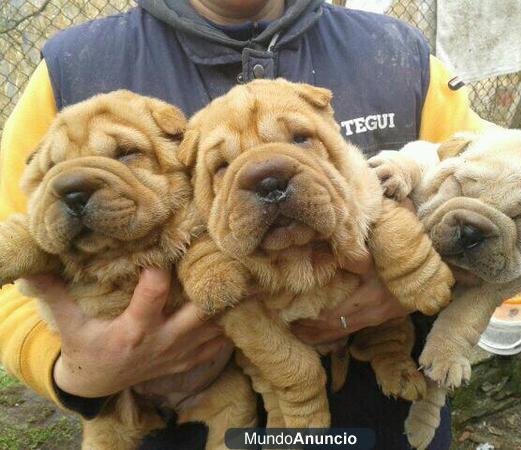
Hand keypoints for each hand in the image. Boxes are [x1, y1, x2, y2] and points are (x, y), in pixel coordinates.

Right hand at [24, 269, 232, 397]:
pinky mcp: (186, 361)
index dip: (162, 269)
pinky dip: (230, 328)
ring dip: (230, 306)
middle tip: (232, 261)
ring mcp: (178, 353)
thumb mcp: (69, 324)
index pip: (154, 294)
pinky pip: (218, 346)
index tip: (168, 245)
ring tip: (247, 278)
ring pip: (215, 328)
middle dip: (216, 289)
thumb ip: (57, 294)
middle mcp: (162, 341)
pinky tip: (242, 306)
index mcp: (133, 329)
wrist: (97, 385)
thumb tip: (35, 266)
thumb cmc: (85, 348)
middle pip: (200, 313)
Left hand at [290, 255, 404, 344]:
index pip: (335, 313)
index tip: (292, 310)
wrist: (430, 271)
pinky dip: (333, 335)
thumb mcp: (379, 250)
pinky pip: (352, 330)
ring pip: (343, 332)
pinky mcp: (379, 319)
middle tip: (287, 323)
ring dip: (319, 335)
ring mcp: (378, 318)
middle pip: (335, 326)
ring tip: (297, 332)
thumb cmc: (401, 255)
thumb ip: (355, 252)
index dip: (312, 315)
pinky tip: (318, 336)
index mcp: (372, 294)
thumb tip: (328, 247)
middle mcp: (374, 311)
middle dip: (310, 328)